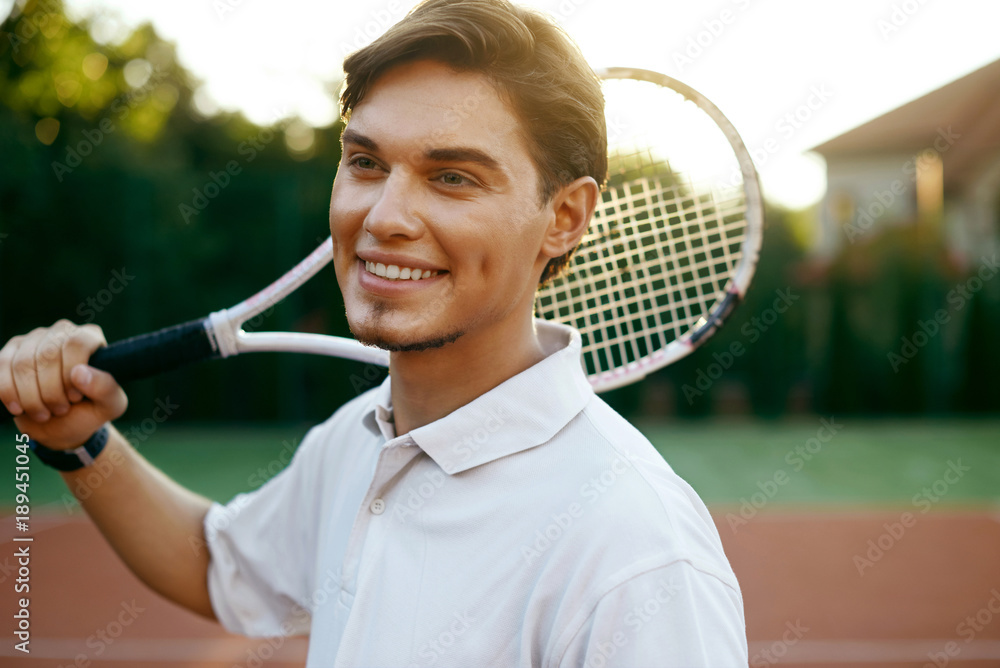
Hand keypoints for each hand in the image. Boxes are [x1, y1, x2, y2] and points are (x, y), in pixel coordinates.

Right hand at [0, 320, 126, 448]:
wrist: (63, 424)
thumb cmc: (90, 410)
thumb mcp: (110, 405)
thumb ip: (105, 389)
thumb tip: (80, 373)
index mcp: (90, 337)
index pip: (76, 343)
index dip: (71, 373)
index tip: (74, 397)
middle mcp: (60, 331)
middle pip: (47, 354)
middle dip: (51, 391)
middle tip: (59, 410)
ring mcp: (32, 339)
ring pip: (22, 363)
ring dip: (31, 397)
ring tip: (44, 413)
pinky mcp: (9, 353)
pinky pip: (1, 367)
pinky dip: (8, 393)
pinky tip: (19, 408)